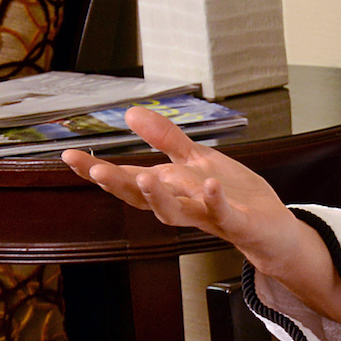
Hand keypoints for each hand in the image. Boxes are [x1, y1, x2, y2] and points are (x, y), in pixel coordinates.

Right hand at [63, 107, 295, 250]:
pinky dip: (214, 200)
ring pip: (174, 212)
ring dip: (158, 196)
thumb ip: (166, 140)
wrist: (272, 228)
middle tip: (97, 170)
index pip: (127, 179)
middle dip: (119, 185)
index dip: (97, 170)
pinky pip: (222, 213)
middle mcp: (181, 205)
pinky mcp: (236, 222)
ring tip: (144, 176)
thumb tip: (131, 112)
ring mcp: (207, 216)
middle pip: (142, 198)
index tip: (68, 155)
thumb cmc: (231, 194)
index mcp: (169, 189)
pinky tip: (208, 184)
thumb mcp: (197, 160)